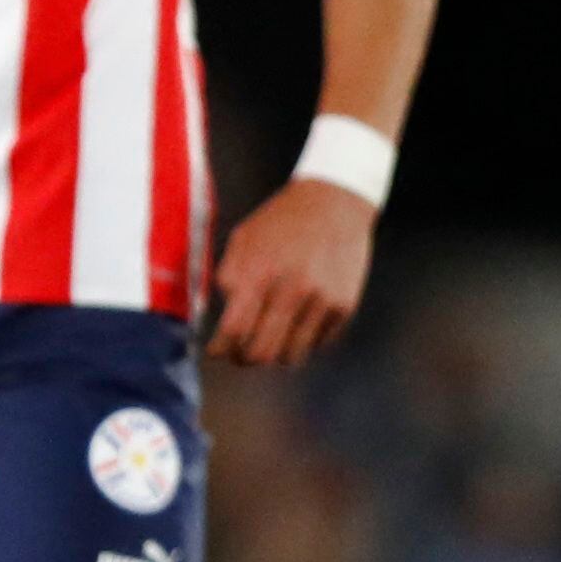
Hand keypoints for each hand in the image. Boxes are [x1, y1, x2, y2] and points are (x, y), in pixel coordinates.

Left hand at [209, 178, 376, 366]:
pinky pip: (317, 344)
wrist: (334, 203)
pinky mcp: (344, 306)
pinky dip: (303, 340)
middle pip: (262, 353)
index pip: (234, 331)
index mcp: (260, 273)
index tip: (216, 351)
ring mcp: (322, 301)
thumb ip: (228, 280)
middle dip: (245, 359)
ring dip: (275, 353)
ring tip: (268, 337)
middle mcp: (293, 290)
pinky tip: (298, 319)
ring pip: (291, 357)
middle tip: (239, 353)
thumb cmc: (279, 224)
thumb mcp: (242, 241)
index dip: (220, 349)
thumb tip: (220, 324)